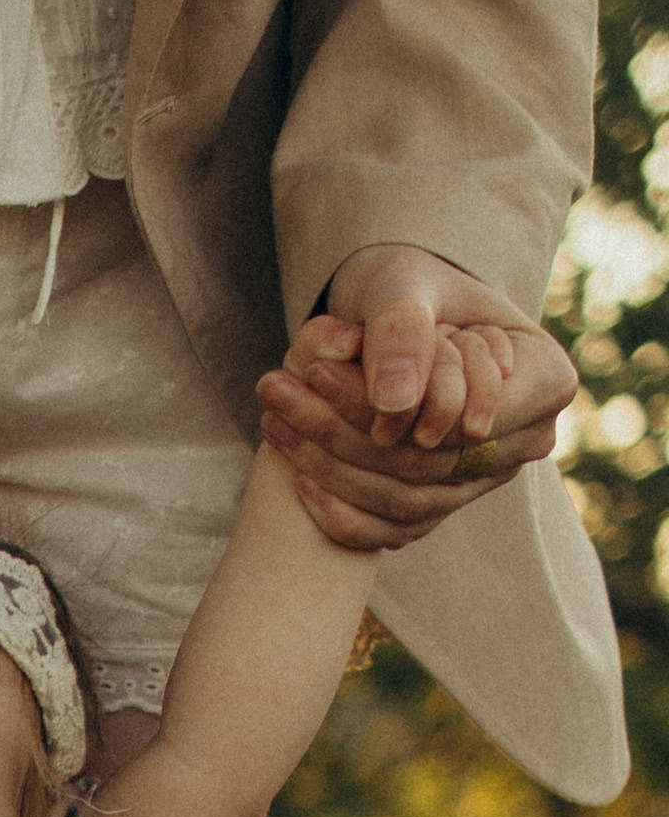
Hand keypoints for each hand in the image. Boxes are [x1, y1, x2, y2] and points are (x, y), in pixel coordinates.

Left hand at [255, 246, 574, 554]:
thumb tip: (394, 402)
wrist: (398, 317)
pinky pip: (391, 531)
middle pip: (430, 460)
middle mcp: (525, 441)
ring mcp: (483, 482)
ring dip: (329, 467)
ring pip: (406, 499)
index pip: (470, 414)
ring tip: (271, 418)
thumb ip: (403, 329)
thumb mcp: (404, 284)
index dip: (398, 405)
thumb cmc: (409, 289)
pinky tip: (295, 479)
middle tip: (273, 388)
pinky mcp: (443, 507)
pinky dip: (340, 513)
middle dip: (341, 429)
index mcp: (545, 378)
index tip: (318, 372)